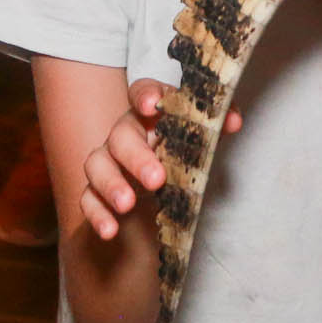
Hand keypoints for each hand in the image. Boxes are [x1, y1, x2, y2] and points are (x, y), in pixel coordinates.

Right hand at [80, 78, 240, 239]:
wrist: (160, 180)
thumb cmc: (181, 149)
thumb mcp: (203, 137)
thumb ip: (217, 126)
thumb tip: (233, 121)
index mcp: (151, 113)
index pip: (143, 92)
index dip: (145, 96)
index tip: (151, 106)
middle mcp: (125, 132)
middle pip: (120, 134)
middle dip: (136, 156)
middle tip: (156, 179)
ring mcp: (109, 161)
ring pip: (96, 164)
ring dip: (110, 184)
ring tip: (127, 205)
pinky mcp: (98, 190)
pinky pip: (88, 198)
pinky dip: (96, 214)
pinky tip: (109, 230)